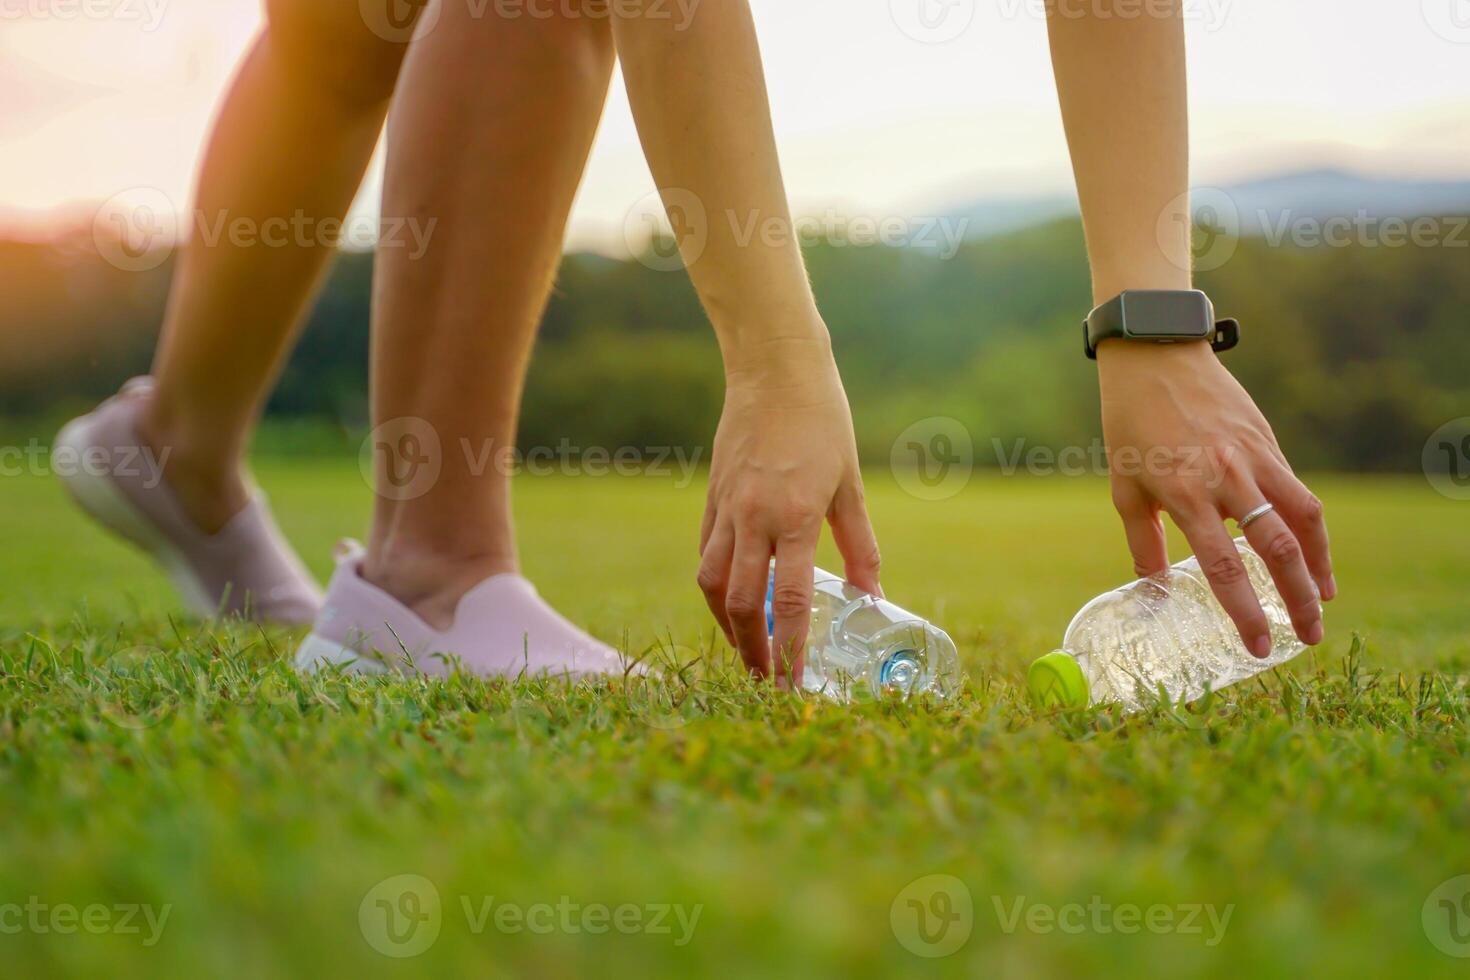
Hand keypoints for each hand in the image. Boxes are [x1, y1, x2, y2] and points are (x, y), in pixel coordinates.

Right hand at [698, 341, 880, 686]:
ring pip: (712, 584)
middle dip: (752, 653)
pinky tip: (733, 603)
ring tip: (746, 654)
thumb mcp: (851, 485)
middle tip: (766, 685)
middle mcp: (754, 517)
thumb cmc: (823, 421)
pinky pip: (707, 556)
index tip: (794, 685)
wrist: (774, 370)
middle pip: (742, 604)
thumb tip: (873, 596)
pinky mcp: (712, 499)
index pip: (793, 600)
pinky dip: (717, 588)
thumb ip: (861, 545)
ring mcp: (727, 509)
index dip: (793, 649)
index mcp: (796, 515)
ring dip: (727, 627)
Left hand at [1097, 341, 1334, 656]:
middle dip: (1299, 598)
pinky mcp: (1268, 442)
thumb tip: (1153, 594)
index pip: (1223, 567)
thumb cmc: (1131, 426)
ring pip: (1304, 518)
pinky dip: (1309, 526)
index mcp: (1185, 494)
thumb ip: (1144, 545)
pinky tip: (1311, 550)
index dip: (1244, 612)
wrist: (1156, 357)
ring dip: (1319, 564)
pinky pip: (1297, 491)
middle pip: (1278, 549)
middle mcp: (1227, 478)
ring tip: (1324, 599)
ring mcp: (1254, 458)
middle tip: (1310, 636)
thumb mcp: (1125, 489)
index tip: (1259, 647)